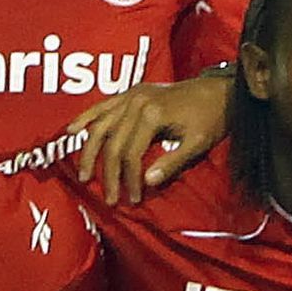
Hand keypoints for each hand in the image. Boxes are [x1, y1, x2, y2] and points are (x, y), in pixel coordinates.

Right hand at [68, 75, 234, 204]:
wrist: (219, 90)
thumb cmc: (211, 119)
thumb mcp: (197, 144)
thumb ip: (171, 163)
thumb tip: (147, 183)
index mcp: (152, 114)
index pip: (130, 153)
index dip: (128, 179)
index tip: (132, 199)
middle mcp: (136, 102)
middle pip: (112, 143)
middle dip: (107, 173)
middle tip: (109, 198)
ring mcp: (131, 95)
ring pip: (101, 126)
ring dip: (89, 152)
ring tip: (82, 175)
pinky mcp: (131, 92)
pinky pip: (102, 105)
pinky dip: (86, 117)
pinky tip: (72, 130)